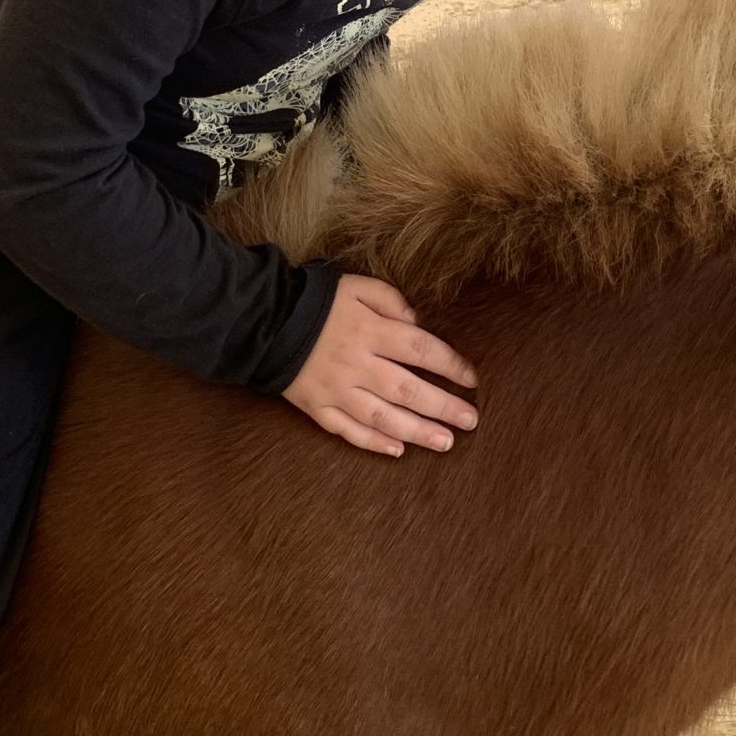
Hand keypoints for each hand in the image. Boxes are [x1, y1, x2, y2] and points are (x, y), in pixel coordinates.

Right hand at [284, 275, 478, 457]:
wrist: (264, 320)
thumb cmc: (316, 300)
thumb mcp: (355, 285)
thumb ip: (389, 300)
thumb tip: (416, 323)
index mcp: (369, 330)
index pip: (420, 349)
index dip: (450, 365)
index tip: (472, 379)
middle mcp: (357, 364)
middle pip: (408, 389)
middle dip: (443, 406)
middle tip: (471, 421)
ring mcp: (336, 390)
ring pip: (382, 416)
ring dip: (417, 431)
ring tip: (446, 442)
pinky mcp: (316, 407)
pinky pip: (347, 430)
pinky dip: (373, 442)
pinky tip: (397, 450)